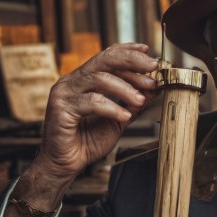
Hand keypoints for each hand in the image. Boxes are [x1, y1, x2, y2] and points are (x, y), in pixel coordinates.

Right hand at [34, 43, 158, 179]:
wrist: (65, 165)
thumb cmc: (88, 141)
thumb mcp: (119, 118)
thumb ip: (134, 103)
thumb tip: (155, 87)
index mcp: (84, 79)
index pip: (107, 55)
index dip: (128, 51)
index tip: (149, 51)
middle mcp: (72, 81)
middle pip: (104, 59)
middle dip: (132, 61)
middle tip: (153, 68)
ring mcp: (64, 92)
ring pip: (99, 78)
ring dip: (126, 88)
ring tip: (141, 100)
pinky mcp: (61, 108)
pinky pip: (91, 102)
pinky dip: (112, 107)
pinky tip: (124, 116)